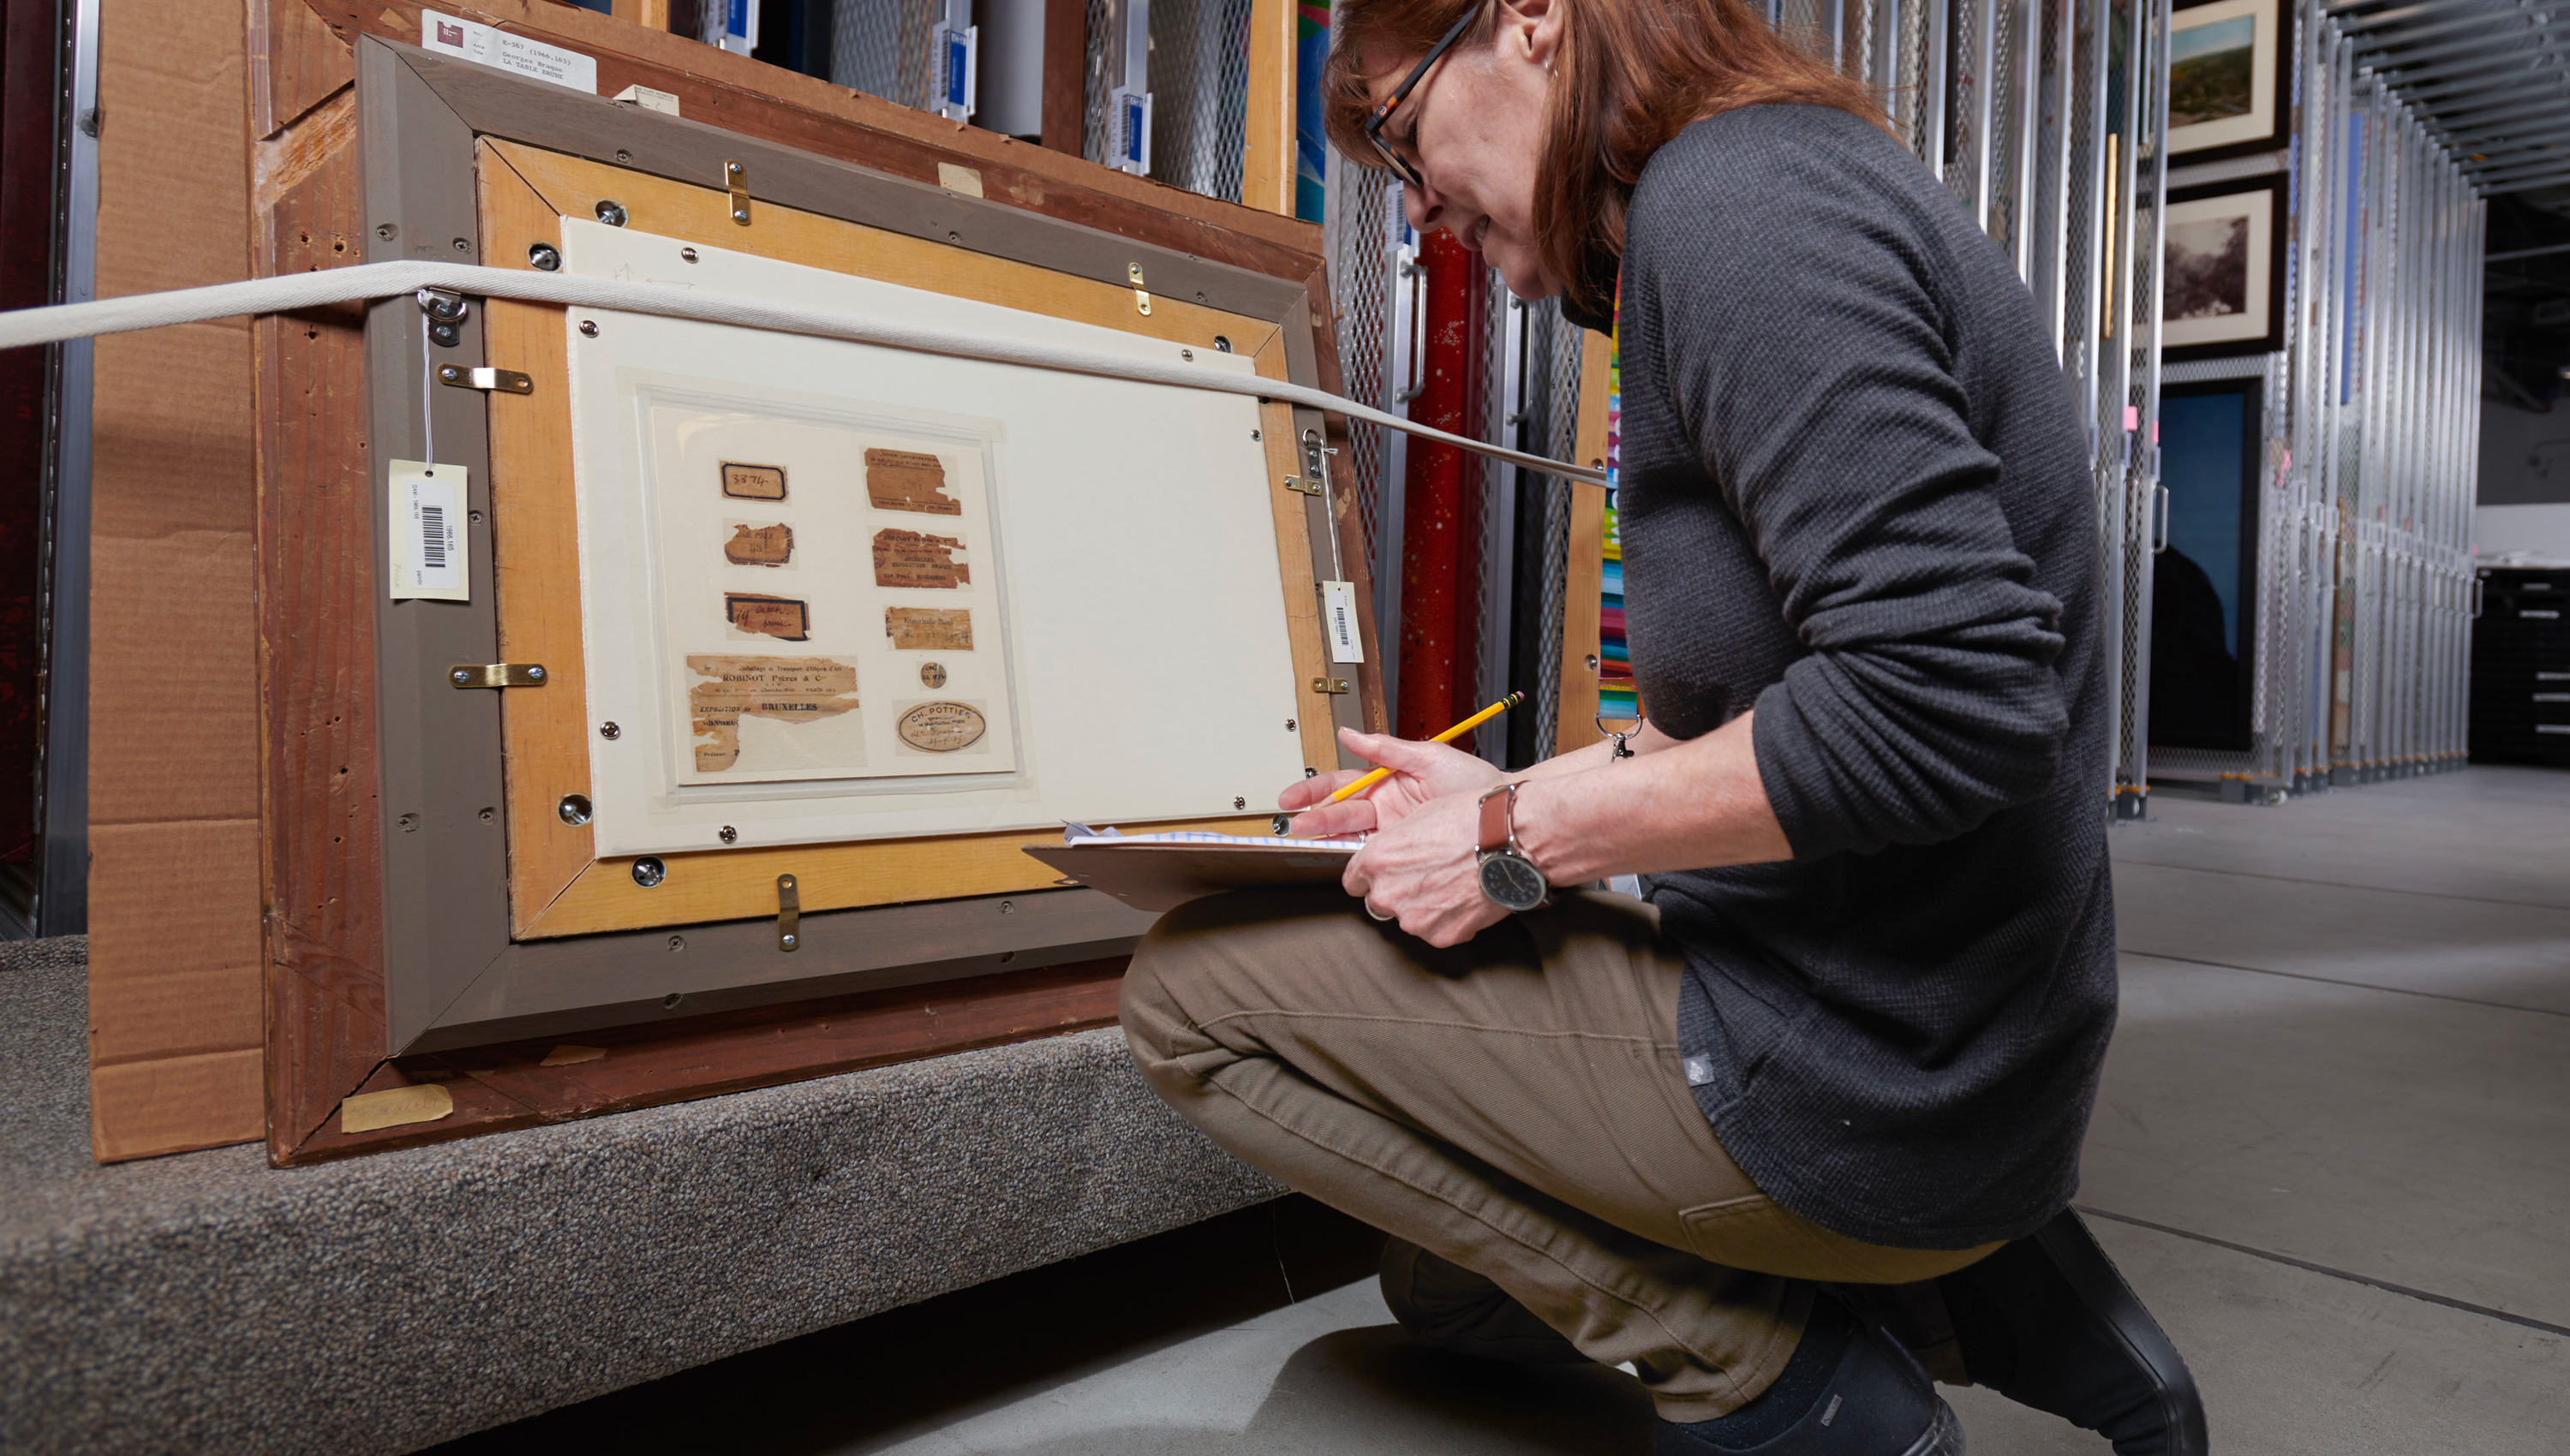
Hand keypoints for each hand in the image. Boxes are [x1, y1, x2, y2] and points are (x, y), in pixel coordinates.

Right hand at [1280, 727, 1508, 838]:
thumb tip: (1349, 734)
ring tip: (1309, 838)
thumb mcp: (1428, 756)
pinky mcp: (1405, 851)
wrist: (1501, 814)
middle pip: (1340, 812)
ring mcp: (1393, 831)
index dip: (1314, 791)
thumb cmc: (1473, 782)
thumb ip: (1385, 747)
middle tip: (1298, 825)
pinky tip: (1340, 855)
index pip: (1341, 785)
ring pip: (1351, 835)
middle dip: (1316, 817)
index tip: (1292, 797)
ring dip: (1328, 836)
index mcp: (1387, 780)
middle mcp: (1385, 807)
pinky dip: (1354, 855)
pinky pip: (1373, 854)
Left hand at [1342, 787, 1509, 946]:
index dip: (1370, 877)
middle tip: (1427, 877)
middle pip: (1380, 902)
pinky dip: (1449, 920)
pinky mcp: (1441, 936)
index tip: (1384, 874)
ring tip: (1453, 885)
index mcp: (1376, 861)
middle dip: (1398, 892)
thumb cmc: (1469, 821)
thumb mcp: (1419, 817)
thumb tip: (1392, 855)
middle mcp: (1387, 894)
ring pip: (1410, 918)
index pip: (1353, 882)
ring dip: (1424, 908)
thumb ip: (1395, 844)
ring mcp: (1413, 919)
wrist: (1508, 841)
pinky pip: (1437, 931)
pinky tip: (1466, 898)